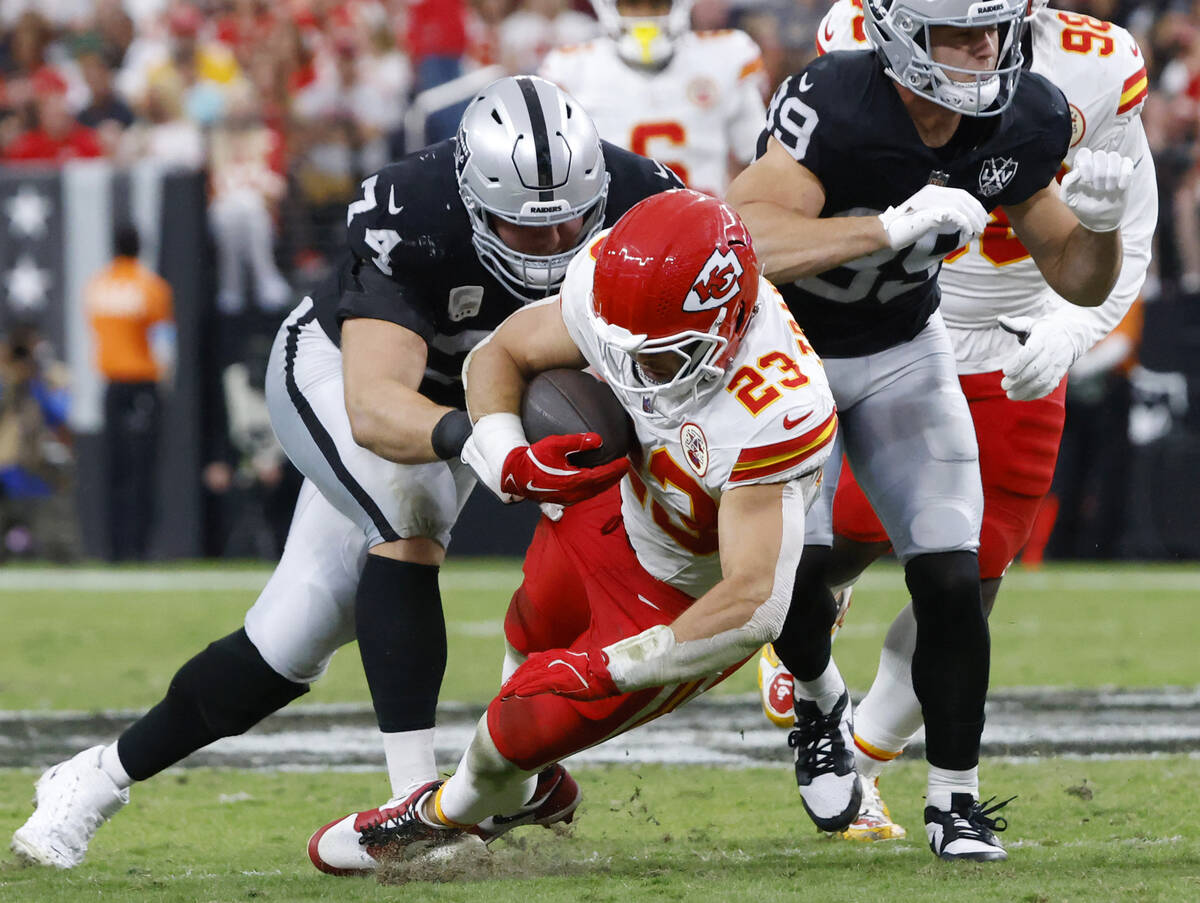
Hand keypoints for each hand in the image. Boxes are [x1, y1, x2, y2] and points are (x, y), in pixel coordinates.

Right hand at [500, 433, 626, 505]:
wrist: (516, 474)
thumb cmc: (533, 459)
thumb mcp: (555, 445)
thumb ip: (577, 441)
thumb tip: (598, 439)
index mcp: (574, 481)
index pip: (602, 476)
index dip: (615, 470)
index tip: (625, 462)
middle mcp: (573, 494)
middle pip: (601, 487)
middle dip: (614, 477)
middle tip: (624, 468)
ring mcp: (567, 499)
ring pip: (593, 493)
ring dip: (605, 484)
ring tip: (614, 475)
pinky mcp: (562, 501)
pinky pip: (585, 496)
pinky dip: (595, 489)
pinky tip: (596, 483)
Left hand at [500, 647, 617, 699]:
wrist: (610, 670)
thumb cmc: (594, 667)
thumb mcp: (568, 661)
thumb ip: (550, 658)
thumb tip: (531, 656)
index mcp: (555, 656)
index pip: (531, 665)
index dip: (519, 675)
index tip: (509, 685)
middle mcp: (553, 661)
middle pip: (527, 671)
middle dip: (513, 683)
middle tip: (502, 693)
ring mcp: (557, 670)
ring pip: (530, 679)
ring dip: (515, 688)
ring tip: (503, 696)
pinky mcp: (561, 680)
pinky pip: (540, 685)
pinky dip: (527, 690)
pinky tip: (517, 695)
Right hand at [877, 185, 987, 249]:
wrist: (889, 233)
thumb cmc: (906, 229)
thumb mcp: (928, 218)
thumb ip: (943, 217)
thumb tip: (965, 224)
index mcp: (933, 192)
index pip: (960, 194)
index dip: (974, 205)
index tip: (981, 217)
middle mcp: (933, 192)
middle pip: (963, 197)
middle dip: (977, 211)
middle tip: (983, 224)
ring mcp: (931, 199)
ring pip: (961, 205)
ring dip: (973, 218)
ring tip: (978, 230)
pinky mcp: (932, 210)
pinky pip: (955, 214)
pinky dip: (964, 222)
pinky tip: (968, 230)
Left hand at [997, 314, 1078, 400]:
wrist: (1073, 334)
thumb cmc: (1044, 330)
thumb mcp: (1031, 323)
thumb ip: (1015, 324)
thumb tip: (1000, 319)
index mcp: (1044, 337)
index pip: (1031, 352)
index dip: (1018, 363)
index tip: (1005, 371)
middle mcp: (1053, 351)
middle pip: (1036, 369)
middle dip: (1019, 380)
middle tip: (1004, 385)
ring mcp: (1058, 364)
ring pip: (1043, 381)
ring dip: (1026, 390)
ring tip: (1010, 395)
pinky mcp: (1060, 374)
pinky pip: (1049, 387)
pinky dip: (1035, 394)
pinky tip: (1022, 396)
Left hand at [1061, 147, 1132, 232]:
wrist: (1099, 217)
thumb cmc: (1081, 205)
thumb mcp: (1068, 198)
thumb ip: (1067, 184)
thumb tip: (1077, 171)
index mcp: (1081, 166)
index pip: (1084, 153)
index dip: (1086, 164)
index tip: (1086, 180)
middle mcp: (1096, 163)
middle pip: (1100, 154)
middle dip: (1099, 173)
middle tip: (1097, 189)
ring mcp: (1111, 166)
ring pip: (1114, 156)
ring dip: (1111, 175)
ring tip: (1108, 189)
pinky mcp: (1125, 171)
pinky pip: (1127, 163)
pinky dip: (1125, 175)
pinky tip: (1120, 187)